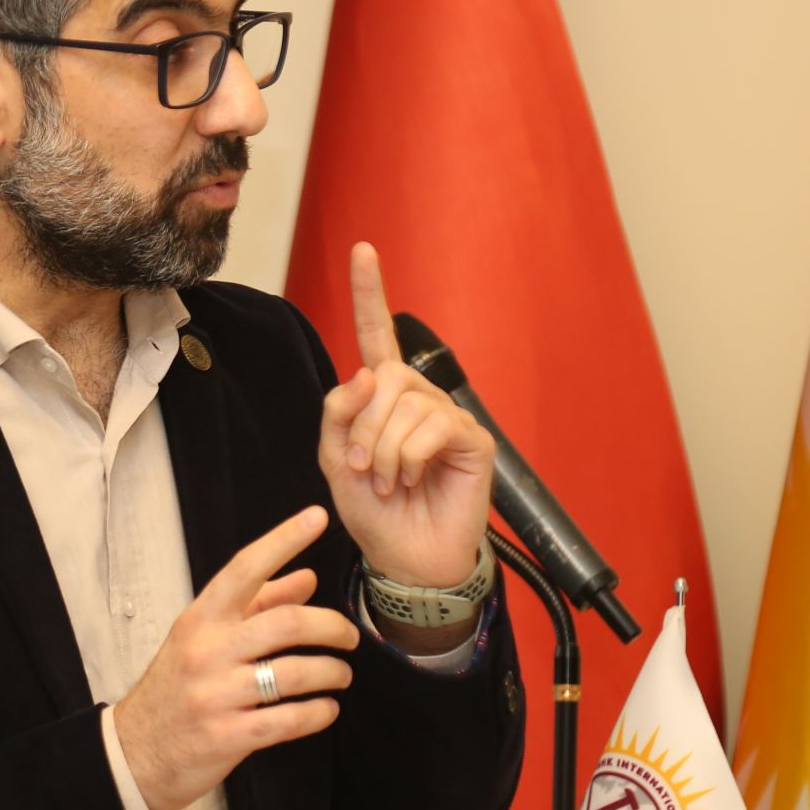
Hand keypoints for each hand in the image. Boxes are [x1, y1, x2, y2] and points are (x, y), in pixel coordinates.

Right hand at [114, 507, 358, 809]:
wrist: (135, 752)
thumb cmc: (175, 688)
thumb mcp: (203, 638)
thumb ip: (255, 606)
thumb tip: (306, 578)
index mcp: (200, 619)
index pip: (244, 569)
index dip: (283, 539)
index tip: (316, 517)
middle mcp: (206, 651)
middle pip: (286, 623)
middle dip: (332, 627)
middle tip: (349, 637)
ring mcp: (216, 695)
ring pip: (294, 673)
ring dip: (331, 673)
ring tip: (340, 676)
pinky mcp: (227, 736)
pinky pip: (288, 720)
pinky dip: (318, 713)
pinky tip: (326, 709)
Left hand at [318, 242, 494, 589]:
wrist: (405, 559)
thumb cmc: (375, 512)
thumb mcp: (337, 462)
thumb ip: (339, 415)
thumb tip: (367, 373)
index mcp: (383, 398)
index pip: (376, 336)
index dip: (370, 293)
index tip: (363, 250)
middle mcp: (417, 398)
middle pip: (385, 377)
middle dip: (364, 427)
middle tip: (365, 469)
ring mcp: (447, 416)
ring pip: (406, 404)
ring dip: (386, 450)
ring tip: (391, 482)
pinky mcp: (473, 438)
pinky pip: (433, 426)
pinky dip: (411, 456)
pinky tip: (413, 479)